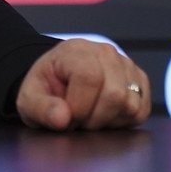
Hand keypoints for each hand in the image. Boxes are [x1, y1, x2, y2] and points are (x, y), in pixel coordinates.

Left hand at [16, 38, 150, 129]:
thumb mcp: (30, 98)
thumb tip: (62, 118)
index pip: (89, 78)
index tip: (67, 114)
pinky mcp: (140, 82)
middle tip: (78, 118)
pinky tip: (105, 114)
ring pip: (130, 105)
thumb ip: (41, 108)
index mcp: (75, 51)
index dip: (79, 106)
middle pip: (114, 94)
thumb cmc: (45, 88)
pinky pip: (140, 111)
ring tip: (90, 114)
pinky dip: (123, 121)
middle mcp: (105, 53)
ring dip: (108, 120)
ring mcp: (126, 66)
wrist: (58, 81)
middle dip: (94, 117)